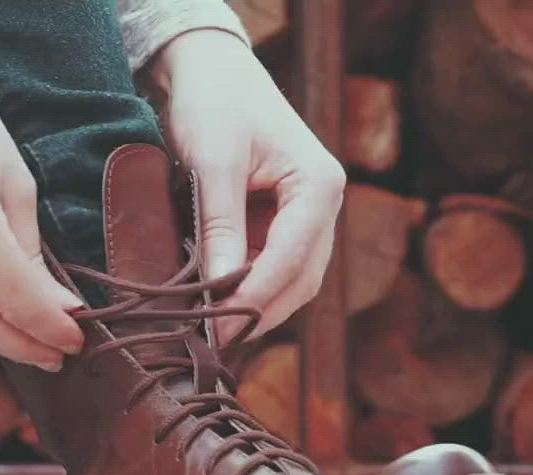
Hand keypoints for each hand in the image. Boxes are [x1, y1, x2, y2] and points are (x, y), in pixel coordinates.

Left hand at [150, 29, 345, 343]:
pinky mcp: (282, 225)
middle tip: (211, 344)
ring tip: (209, 334)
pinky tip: (213, 308)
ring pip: (290, 283)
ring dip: (254, 309)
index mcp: (319, 185)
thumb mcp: (214, 160)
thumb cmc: (215, 102)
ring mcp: (305, 218)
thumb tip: (221, 287)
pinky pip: (271, 271)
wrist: (210, 72)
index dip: (255, 298)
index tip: (218, 330)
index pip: (292, 258)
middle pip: (300, 280)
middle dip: (258, 314)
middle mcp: (322, 206)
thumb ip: (221, 224)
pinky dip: (246, 292)